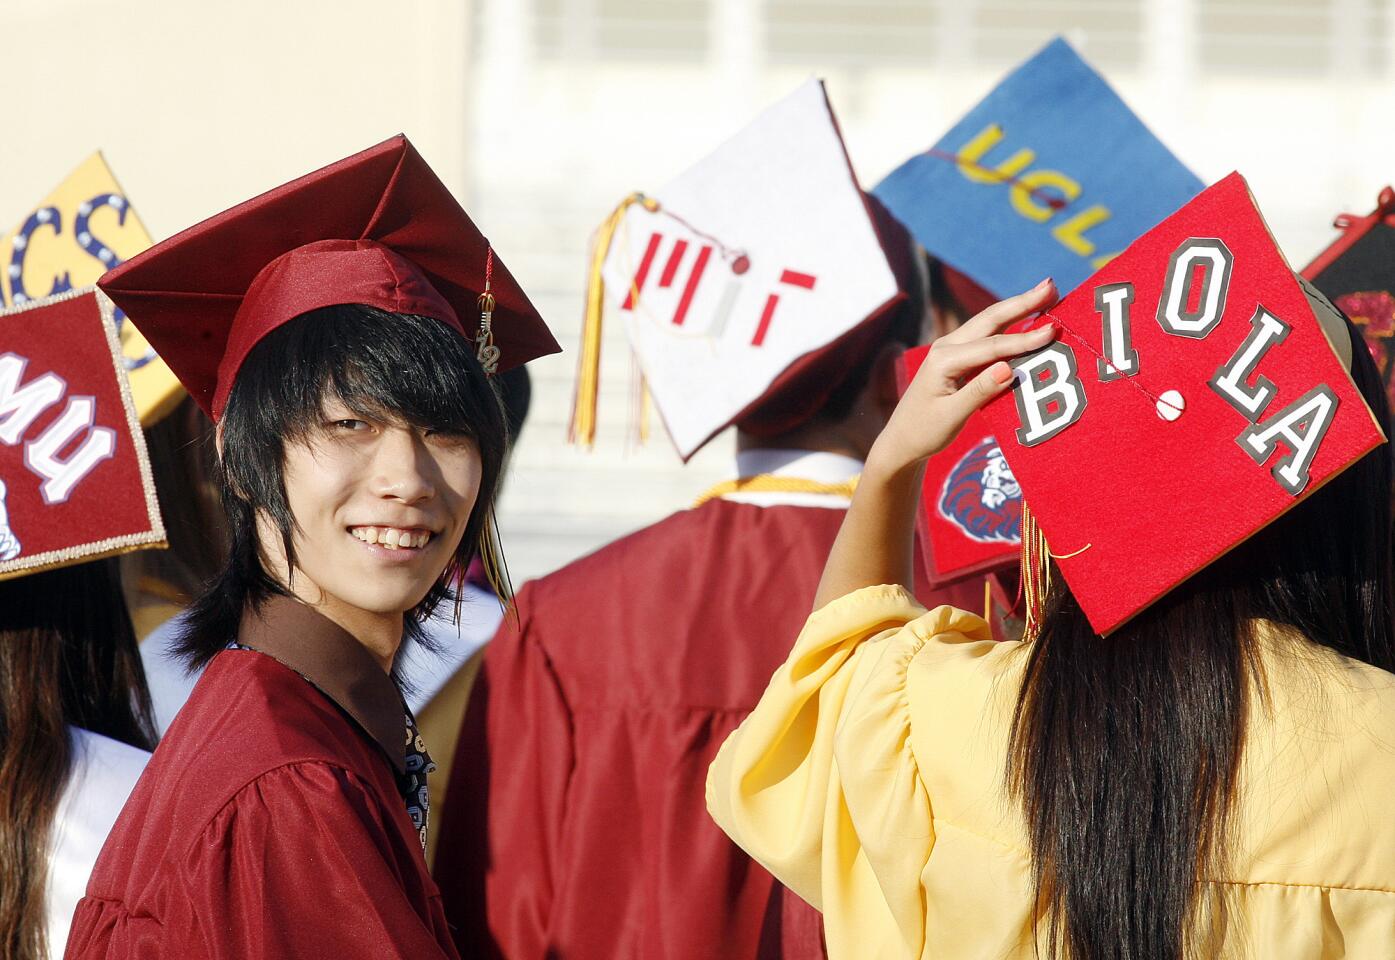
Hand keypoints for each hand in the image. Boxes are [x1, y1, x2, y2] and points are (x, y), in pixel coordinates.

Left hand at [867, 278, 1058, 478]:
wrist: (902, 440)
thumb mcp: (952, 416)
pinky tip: (1029, 317)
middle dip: (1022, 302)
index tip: (1053, 330)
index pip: (992, 346)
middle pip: (990, 319)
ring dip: (1018, 308)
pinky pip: (988, 337)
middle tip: (1052, 286)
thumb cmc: (924, 431)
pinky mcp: (958, 357)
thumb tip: (1009, 367)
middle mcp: (946, 347)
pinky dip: (1011, 325)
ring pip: (989, 323)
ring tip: (1046, 293)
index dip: (1024, 339)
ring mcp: (951, 349)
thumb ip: (980, 391)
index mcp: (943, 360)